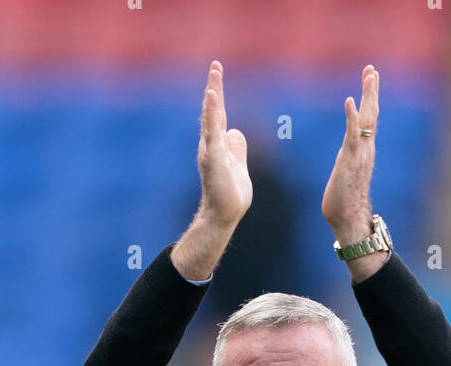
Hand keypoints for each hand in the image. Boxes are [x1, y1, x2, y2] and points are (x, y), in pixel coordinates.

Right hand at [196, 59, 251, 226]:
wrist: (223, 215)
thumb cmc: (230, 195)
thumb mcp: (238, 165)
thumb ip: (237, 148)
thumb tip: (235, 132)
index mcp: (218, 144)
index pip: (219, 114)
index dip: (218, 93)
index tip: (217, 71)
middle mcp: (211, 144)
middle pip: (213, 110)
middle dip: (214, 86)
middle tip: (215, 65)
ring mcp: (211, 150)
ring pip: (211, 118)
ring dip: (213, 96)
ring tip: (214, 75)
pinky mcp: (214, 159)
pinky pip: (213, 132)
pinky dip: (212, 114)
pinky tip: (212, 98)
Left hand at [322, 65, 378, 243]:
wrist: (349, 220)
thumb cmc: (345, 204)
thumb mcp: (346, 175)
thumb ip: (348, 163)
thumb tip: (347, 160)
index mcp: (364, 151)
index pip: (368, 120)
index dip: (369, 98)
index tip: (371, 77)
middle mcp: (365, 149)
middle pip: (371, 114)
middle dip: (372, 91)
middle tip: (372, 70)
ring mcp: (359, 153)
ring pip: (366, 119)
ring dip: (368, 96)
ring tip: (369, 76)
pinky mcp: (350, 159)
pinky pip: (352, 134)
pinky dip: (351, 116)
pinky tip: (350, 100)